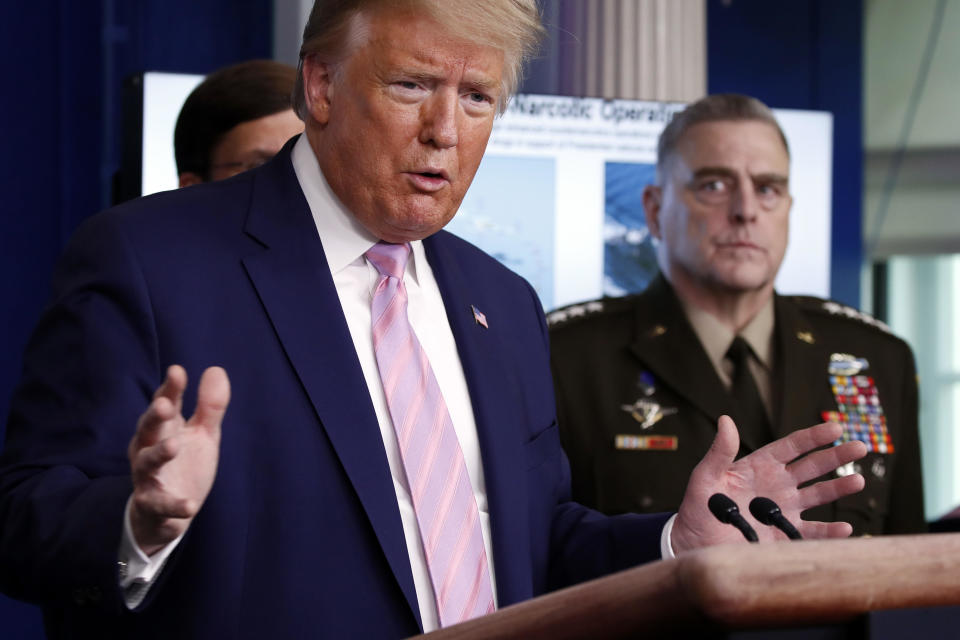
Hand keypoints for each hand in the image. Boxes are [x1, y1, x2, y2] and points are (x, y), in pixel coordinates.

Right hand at [128, 365, 229, 554]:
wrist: (168, 513)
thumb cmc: (185, 464)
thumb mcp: (203, 434)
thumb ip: (210, 406)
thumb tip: (216, 369)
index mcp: (164, 428)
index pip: (165, 403)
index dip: (170, 388)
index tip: (177, 372)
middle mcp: (149, 448)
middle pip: (147, 429)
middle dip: (154, 416)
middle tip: (164, 404)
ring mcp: (148, 477)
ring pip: (147, 463)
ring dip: (159, 453)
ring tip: (174, 445)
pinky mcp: (152, 504)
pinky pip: (160, 505)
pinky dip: (174, 505)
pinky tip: (190, 506)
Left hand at [670, 416, 865, 554]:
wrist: (695, 546)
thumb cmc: (697, 509)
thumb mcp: (704, 479)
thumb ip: (718, 453)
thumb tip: (725, 420)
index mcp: (759, 467)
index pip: (791, 447)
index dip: (813, 437)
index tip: (835, 428)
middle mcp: (776, 486)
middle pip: (812, 467)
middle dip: (836, 456)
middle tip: (860, 447)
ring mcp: (783, 510)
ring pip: (818, 496)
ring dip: (839, 488)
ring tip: (858, 481)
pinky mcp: (785, 536)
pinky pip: (813, 532)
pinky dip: (829, 532)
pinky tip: (844, 529)